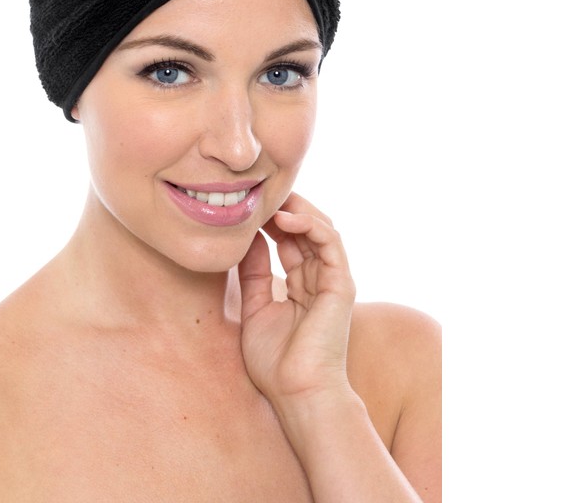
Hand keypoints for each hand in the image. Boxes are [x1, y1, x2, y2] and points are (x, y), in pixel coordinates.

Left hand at [238, 192, 355, 406]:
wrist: (297, 393)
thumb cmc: (275, 362)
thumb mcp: (255, 307)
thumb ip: (254, 274)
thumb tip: (246, 242)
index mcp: (303, 284)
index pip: (291, 240)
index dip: (271, 220)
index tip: (248, 207)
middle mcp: (320, 278)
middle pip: (306, 229)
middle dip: (284, 208)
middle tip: (259, 194)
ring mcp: (333, 280)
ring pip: (321, 229)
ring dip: (297, 210)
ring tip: (272, 200)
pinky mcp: (342, 284)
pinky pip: (330, 243)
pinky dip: (310, 225)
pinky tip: (285, 219)